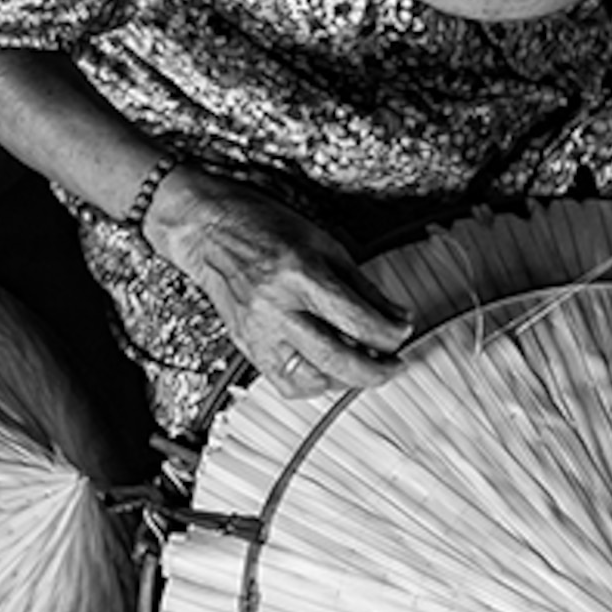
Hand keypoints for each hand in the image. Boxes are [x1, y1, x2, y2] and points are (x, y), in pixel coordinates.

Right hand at [139, 168, 412, 396]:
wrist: (207, 229)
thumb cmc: (263, 227)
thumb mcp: (323, 243)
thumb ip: (362, 285)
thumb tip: (396, 318)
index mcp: (299, 274)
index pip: (358, 320)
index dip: (391, 334)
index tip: (404, 332)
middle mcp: (276, 308)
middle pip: (338, 359)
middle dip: (376, 371)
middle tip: (395, 365)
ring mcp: (258, 332)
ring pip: (312, 379)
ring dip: (345, 379)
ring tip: (362, 365)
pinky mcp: (247, 346)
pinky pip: (286, 383)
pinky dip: (314, 383)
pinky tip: (327, 369)